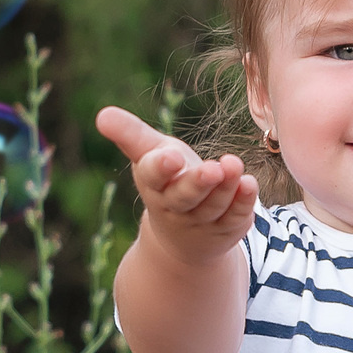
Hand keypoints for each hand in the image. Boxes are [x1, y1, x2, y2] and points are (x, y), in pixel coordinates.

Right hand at [97, 106, 256, 264]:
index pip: (154, 176)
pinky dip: (243, 201)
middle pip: (185, 197)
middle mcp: (176, 206)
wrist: (183, 237)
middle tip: (212, 169)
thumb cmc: (166, 181)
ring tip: (233, 165)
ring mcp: (202, 220)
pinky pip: (236, 215)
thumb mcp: (148, 155)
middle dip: (198, 184)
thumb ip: (129, 134)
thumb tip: (101, 114)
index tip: (171, 157)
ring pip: (214, 205)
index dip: (161, 168)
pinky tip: (250, 183)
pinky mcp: (227, 227)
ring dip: (225, 187)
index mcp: (154, 184)